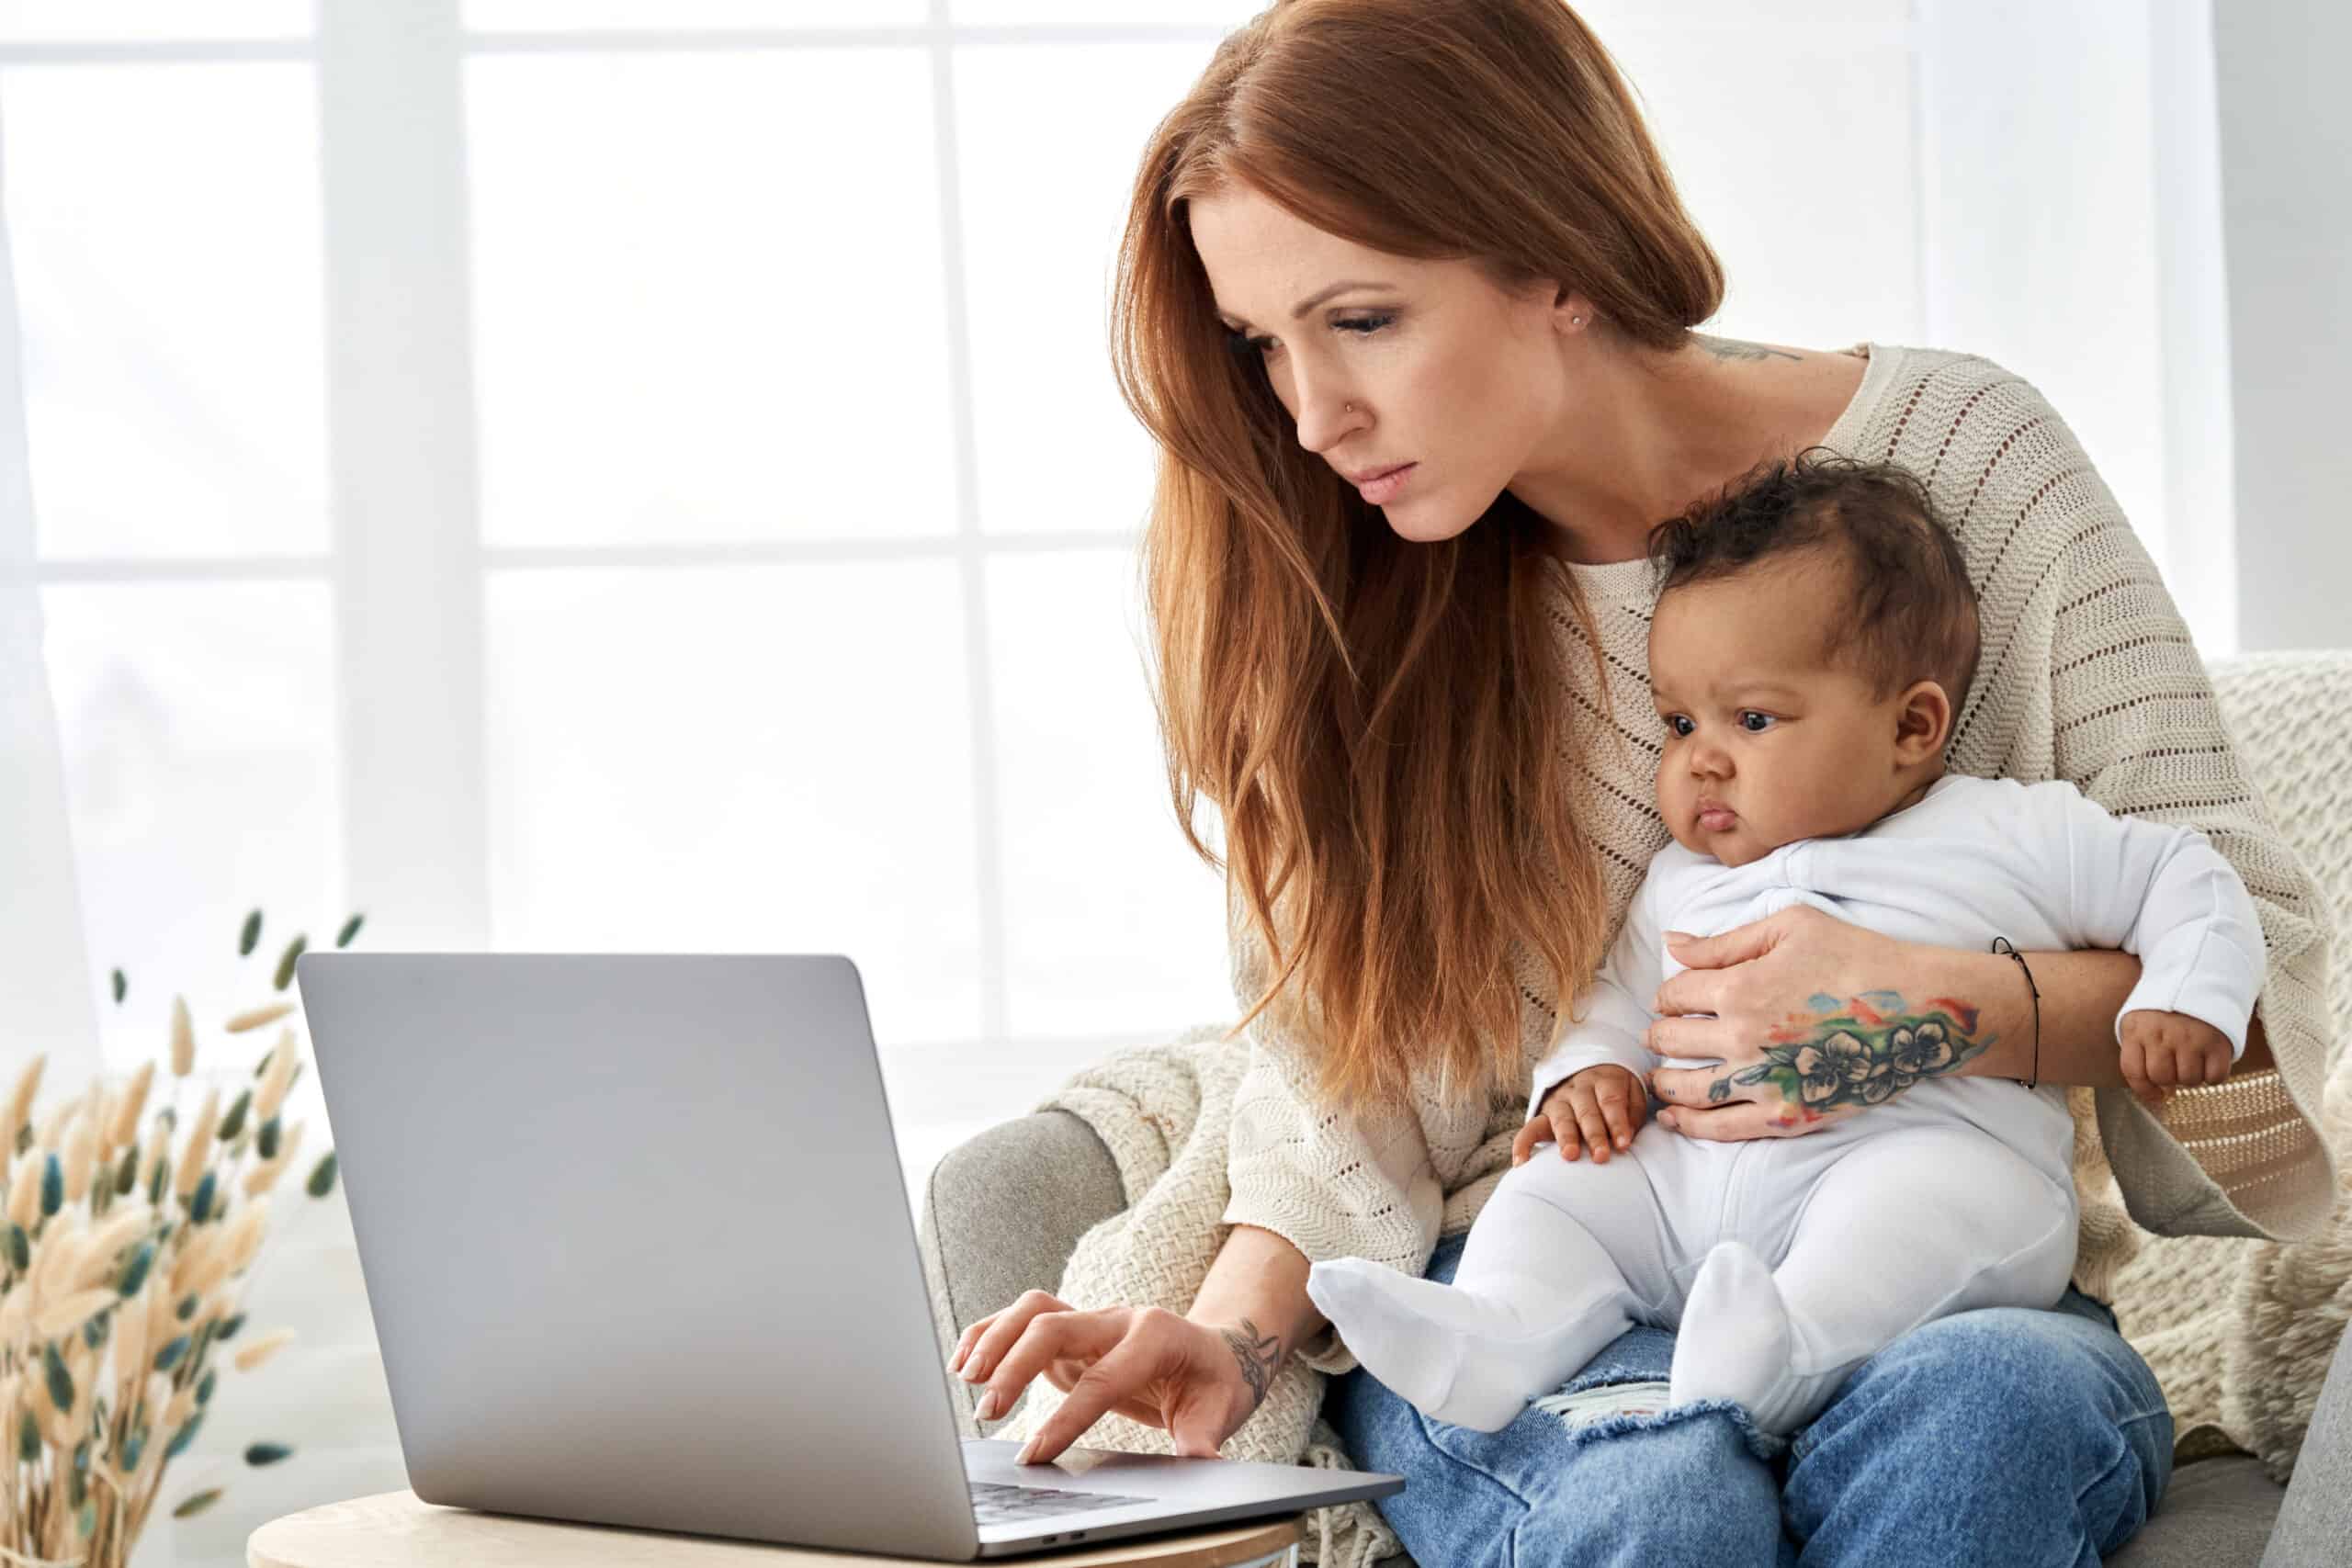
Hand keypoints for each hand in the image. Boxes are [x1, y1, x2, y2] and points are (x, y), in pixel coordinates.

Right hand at [947, 1289, 1263, 1464]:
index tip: (1035, 1454)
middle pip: (1054, 1326)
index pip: (1101, 1378)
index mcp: (1155, 1337)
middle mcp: (1118, 1319)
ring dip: (995, 1339)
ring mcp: (1091, 1320)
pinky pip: (1024, 1318)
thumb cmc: (1216, 1381)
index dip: (1066, 1417)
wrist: (1216, 1350)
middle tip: (987, 1411)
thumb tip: (1203, 1461)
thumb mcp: (1221, 1409)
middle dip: (1015, 1365)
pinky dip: (991, 1332)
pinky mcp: (1071, 1331)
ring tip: (965, 1378)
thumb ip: (1204, 1435)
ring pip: (1034, 1310)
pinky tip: (965, 1360)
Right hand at [1511, 1065, 1646, 1164]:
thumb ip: (1633, 1112)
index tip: (1624, 1144)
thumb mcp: (1632, 1091)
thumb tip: (1628, 1136)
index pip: (1610, 1101)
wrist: (1589, 1071)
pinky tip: (1521, 1162)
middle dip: (1594, 1135)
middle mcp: (1578, 1090)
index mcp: (1603, 1081)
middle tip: (1601, 1157)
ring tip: (1570, 1156)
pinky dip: (1522, 1144)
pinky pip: (1529, 1128)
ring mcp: (1558, 1101)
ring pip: (1561, 1119)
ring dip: (1565, 1138)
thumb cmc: (1615, 1090)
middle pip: (1586, 1112)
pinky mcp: (1543, 1115)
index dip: (1617, 1122)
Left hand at [1644, 906, 1995, 1140]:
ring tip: (1660, 1078)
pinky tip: (1674, 1119)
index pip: (1674, 995)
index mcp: (1739, 988)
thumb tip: (1671, 942)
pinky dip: (1691, 1125)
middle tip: (1661, 1035)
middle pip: (1672, 1042)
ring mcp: (1764, 1082)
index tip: (1672, 999)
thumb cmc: (1857, 956)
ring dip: (1664, 1083)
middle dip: (1660, 1035)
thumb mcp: (1790, 928)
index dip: (1668, 995)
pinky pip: (1723, 1129)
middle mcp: (1742, 1038)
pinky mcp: (1787, 1116)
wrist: (1920, 1008)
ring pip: (1687, 1089)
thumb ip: (1723, 941)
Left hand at [2118, 1008, 2231, 1110]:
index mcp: (2137, 1029)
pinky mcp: (2217, 1042)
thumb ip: (2138, 1052)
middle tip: (2177, 1065)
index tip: (2156, 1094)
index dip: (2144, 1089)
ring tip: (2193, 1057)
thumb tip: (2157, 1092)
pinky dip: (2214, 1075)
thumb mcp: (2139, 1021)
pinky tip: (2210, 1060)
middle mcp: (2162, 1034)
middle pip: (2162, 1078)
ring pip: (2189, 1080)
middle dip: (2169, 1078)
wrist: (2199, 977)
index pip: (2133, 1072)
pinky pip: (2215, 1077)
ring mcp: (2190, 1038)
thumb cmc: (2165, 1008)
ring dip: (2192, 1075)